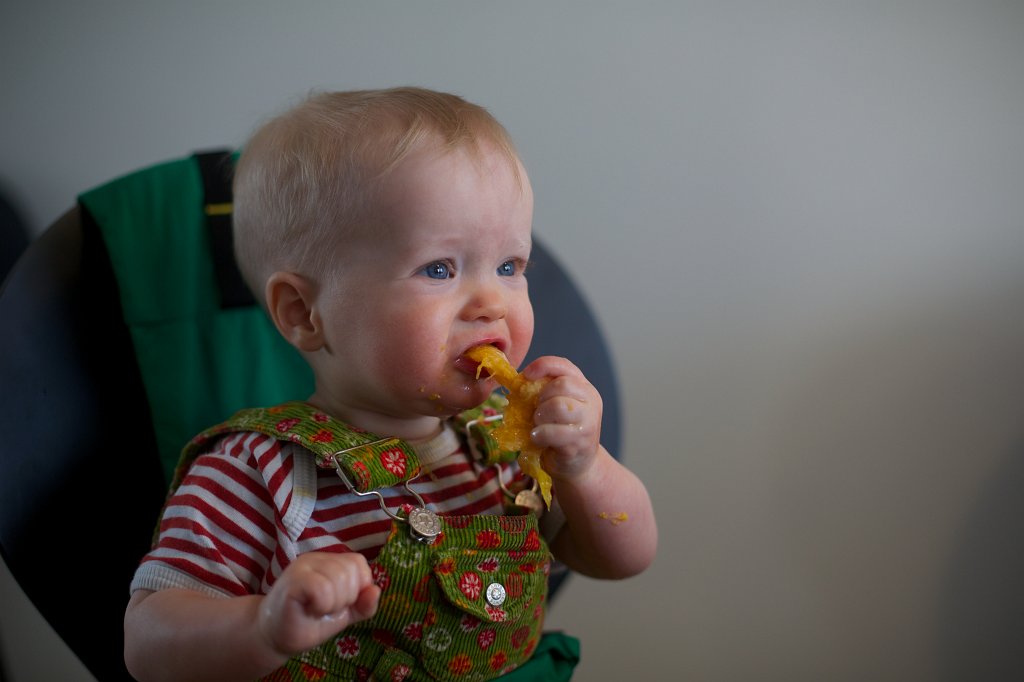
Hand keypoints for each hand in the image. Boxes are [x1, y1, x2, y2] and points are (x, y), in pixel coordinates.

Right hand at [258, 551, 380, 655]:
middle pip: (351, 570)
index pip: (359, 563)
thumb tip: (376, 590)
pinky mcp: (293, 582)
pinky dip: (322, 605)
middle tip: (325, 609)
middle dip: (345, 598)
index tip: (341, 603)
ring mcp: (302, 567)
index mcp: (330, 562)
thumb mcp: (345, 614)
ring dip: (333, 603)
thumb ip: (364, 604)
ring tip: (316, 610)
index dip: (358, 587)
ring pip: (338, 578)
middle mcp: (316, 558)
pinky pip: (321, 588)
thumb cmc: (310, 622)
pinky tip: (310, 610)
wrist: (276, 638)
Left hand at [521, 356, 602, 480]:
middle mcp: (590, 402)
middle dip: (541, 397)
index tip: (525, 376)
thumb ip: (544, 391)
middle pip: (562, 385)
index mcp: (584, 387)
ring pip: (558, 406)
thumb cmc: (561, 432)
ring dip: (540, 416)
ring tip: (538, 425)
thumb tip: (516, 381)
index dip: (542, 366)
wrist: (577, 465)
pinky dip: (539, 435)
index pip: (564, 365)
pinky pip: (553, 432)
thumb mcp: (556, 406)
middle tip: (536, 411)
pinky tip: (538, 439)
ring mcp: (588, 422)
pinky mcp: (579, 443)